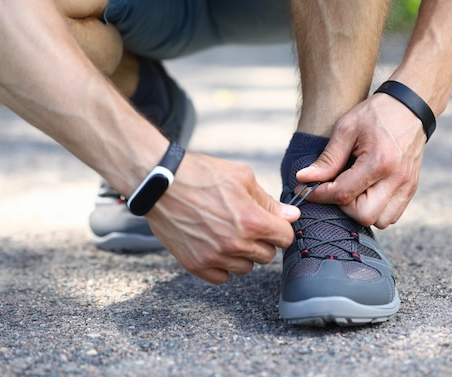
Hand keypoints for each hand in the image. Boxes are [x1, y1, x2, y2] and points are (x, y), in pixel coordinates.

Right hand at [146, 153, 299, 283]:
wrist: (160, 183)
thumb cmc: (200, 174)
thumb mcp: (241, 177)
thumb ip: (268, 201)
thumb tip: (291, 216)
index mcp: (252, 221)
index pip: (285, 238)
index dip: (280, 228)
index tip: (271, 222)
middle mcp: (235, 244)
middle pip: (267, 255)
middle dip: (262, 240)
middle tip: (246, 224)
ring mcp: (214, 257)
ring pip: (245, 268)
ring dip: (242, 254)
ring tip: (227, 234)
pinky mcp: (195, 264)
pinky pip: (221, 277)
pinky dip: (222, 265)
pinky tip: (215, 246)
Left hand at [296, 93, 427, 227]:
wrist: (410, 107)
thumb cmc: (376, 114)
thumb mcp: (346, 129)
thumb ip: (327, 159)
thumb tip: (303, 179)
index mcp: (379, 162)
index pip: (343, 194)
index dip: (319, 195)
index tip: (306, 188)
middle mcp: (397, 179)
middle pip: (364, 216)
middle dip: (343, 207)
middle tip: (334, 189)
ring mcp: (407, 186)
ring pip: (380, 221)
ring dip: (360, 211)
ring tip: (351, 190)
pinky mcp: (411, 189)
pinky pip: (392, 215)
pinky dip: (375, 210)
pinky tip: (365, 192)